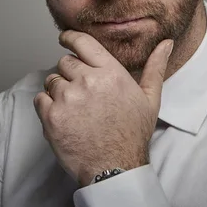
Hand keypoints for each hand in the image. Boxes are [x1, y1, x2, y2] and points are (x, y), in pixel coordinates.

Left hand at [33, 30, 173, 185]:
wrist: (114, 168)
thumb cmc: (132, 134)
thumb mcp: (150, 99)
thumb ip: (155, 67)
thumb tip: (166, 43)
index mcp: (110, 73)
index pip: (83, 42)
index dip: (70, 38)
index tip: (65, 38)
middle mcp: (87, 81)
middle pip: (66, 63)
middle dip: (71, 74)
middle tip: (82, 93)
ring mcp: (67, 99)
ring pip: (52, 80)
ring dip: (59, 91)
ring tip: (75, 109)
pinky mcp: (51, 117)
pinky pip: (40, 99)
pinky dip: (47, 106)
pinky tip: (64, 117)